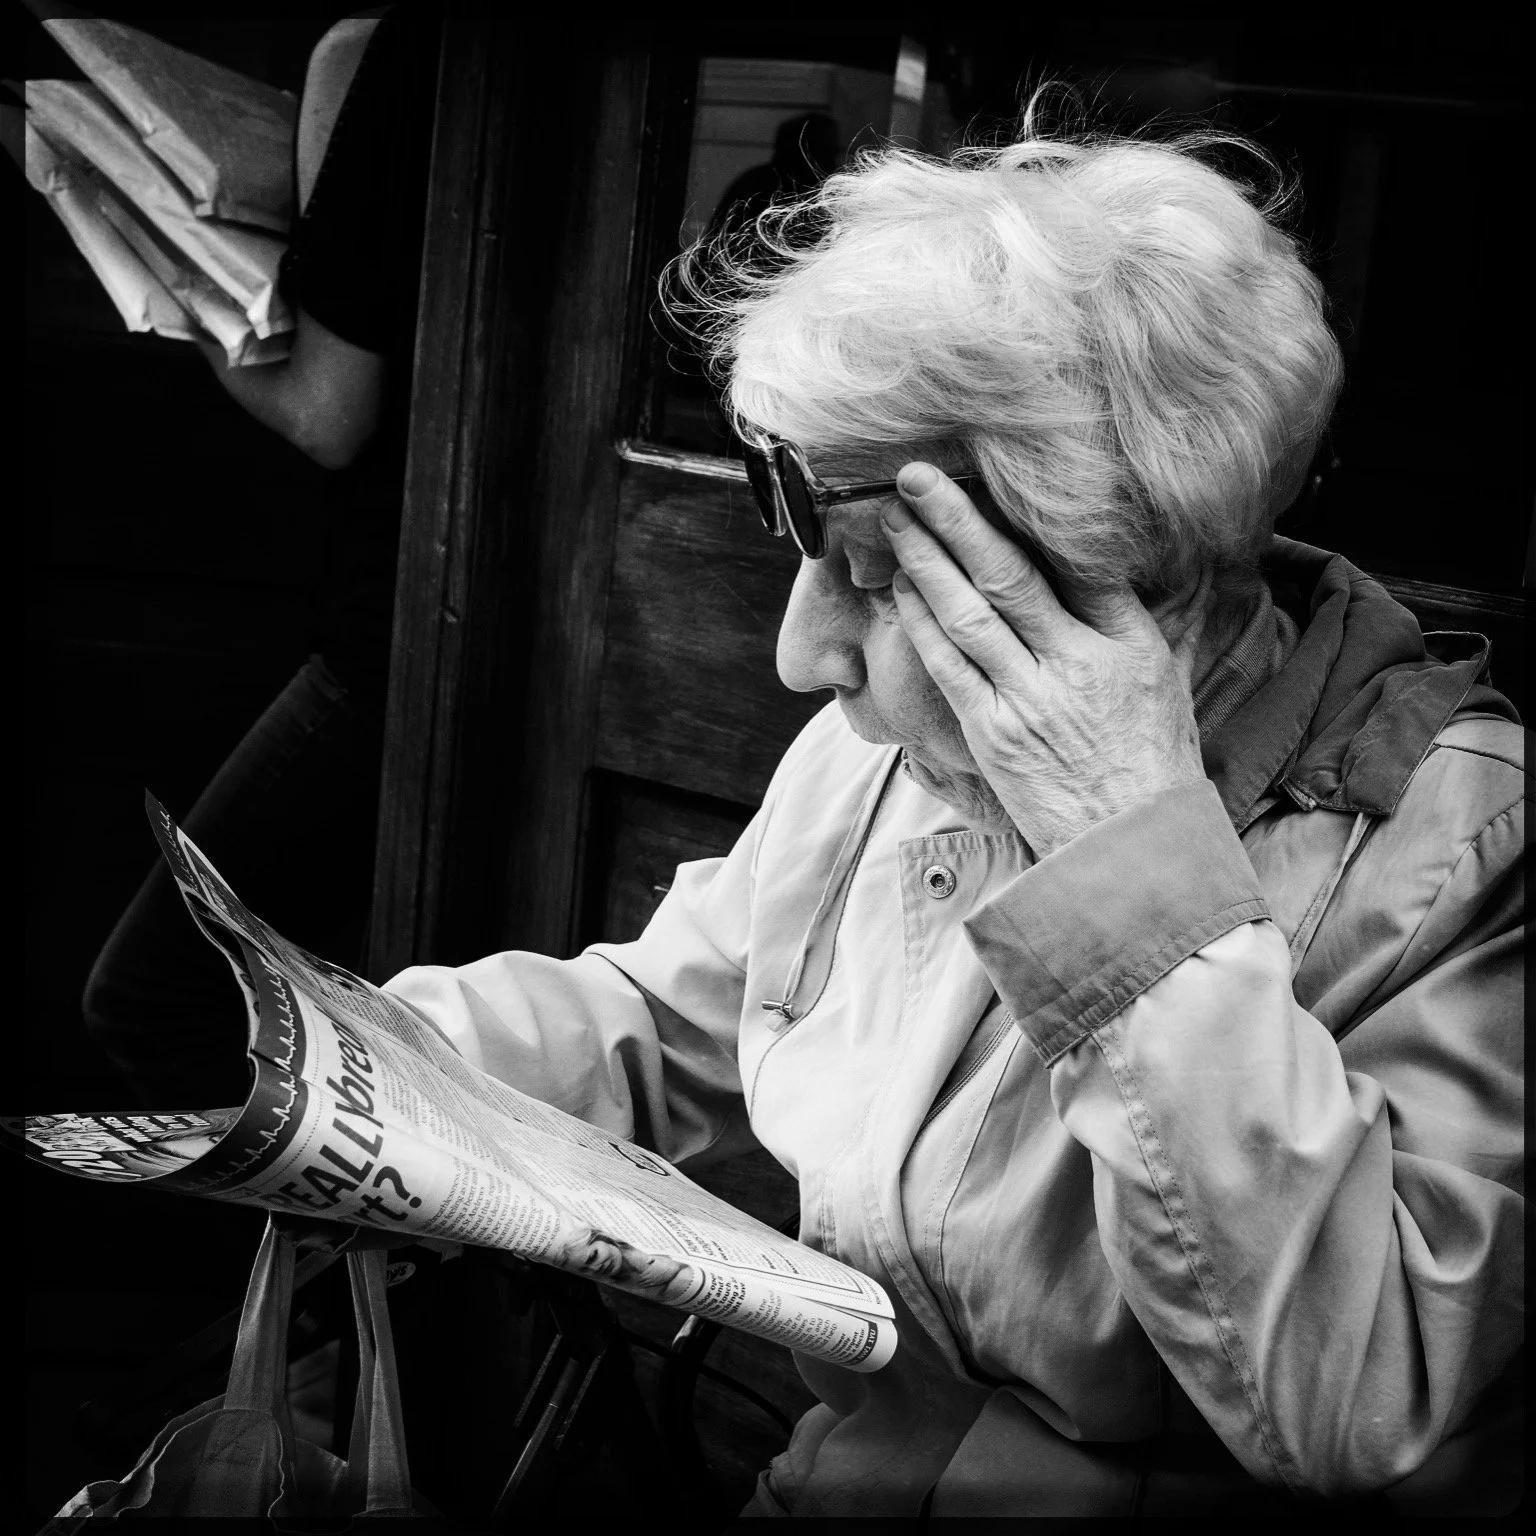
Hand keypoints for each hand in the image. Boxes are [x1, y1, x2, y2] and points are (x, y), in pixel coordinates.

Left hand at [882, 464, 1205, 858]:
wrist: (1130, 849)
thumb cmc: (1149, 762)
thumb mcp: (1166, 679)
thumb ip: (1140, 617)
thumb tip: (1112, 563)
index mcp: (1126, 644)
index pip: (1075, 564)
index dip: (1026, 518)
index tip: (989, 478)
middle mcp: (1076, 665)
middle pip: (1008, 575)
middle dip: (957, 520)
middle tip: (916, 475)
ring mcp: (1028, 700)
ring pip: (968, 614)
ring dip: (926, 560)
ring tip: (896, 518)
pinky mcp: (992, 734)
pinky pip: (949, 665)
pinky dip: (922, 621)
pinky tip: (902, 587)